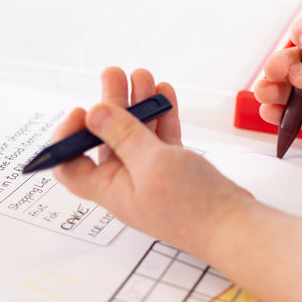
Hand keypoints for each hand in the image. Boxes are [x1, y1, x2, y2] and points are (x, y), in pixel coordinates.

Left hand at [52, 67, 253, 256]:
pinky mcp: (175, 171)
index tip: (83, 111)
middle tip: (115, 74)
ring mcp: (152, 175)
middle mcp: (126, 182)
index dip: (68, 137)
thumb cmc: (192, 206)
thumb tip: (94, 113)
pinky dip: (162, 116)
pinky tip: (164, 94)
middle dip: (110, 105)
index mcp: (110, 188)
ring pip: (137, 135)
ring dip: (139, 105)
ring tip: (143, 76)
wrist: (233, 226)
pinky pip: (162, 139)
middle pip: (107, 139)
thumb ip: (123, 135)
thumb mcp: (151, 162)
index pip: (70, 165)